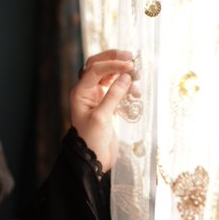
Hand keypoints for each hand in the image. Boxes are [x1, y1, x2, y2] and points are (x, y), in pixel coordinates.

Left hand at [70, 49, 139, 171]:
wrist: (92, 160)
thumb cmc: (92, 140)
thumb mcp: (102, 117)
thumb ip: (113, 95)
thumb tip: (126, 76)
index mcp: (80, 92)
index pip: (95, 69)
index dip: (112, 64)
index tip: (130, 65)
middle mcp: (87, 91)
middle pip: (98, 66)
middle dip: (114, 60)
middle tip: (131, 59)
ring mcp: (97, 97)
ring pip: (109, 76)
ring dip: (123, 73)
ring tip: (137, 78)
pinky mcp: (106, 104)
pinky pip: (116, 88)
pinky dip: (126, 86)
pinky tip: (136, 93)